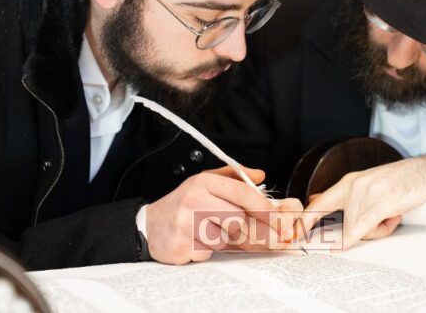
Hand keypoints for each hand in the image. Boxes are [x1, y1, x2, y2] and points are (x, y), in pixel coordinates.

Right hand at [146, 166, 301, 264]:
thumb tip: (260, 174)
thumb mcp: (205, 182)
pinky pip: (209, 251)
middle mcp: (194, 198)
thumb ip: (234, 176)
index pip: (242, 192)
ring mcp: (186, 222)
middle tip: (224, 225)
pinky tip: (193, 240)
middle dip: (236, 226)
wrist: (150, 225)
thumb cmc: (183, 204)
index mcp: (204, 181)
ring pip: (225, 237)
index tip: (276, 217)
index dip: (262, 206)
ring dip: (219, 238)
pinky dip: (206, 249)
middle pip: (237, 218)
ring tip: (203, 230)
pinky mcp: (182, 244)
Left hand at [298, 152, 425, 249]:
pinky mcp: (380, 202)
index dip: (305, 220)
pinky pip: (362, 226)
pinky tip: (347, 244)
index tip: (294, 234)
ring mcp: (366, 193)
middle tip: (383, 220)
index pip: (319, 203)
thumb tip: (335, 222)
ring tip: (392, 214)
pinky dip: (354, 237)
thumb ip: (352, 203)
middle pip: (345, 225)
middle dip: (363, 232)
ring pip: (358, 229)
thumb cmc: (400, 183)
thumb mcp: (370, 188)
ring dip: (377, 230)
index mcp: (349, 182)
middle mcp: (353, 185)